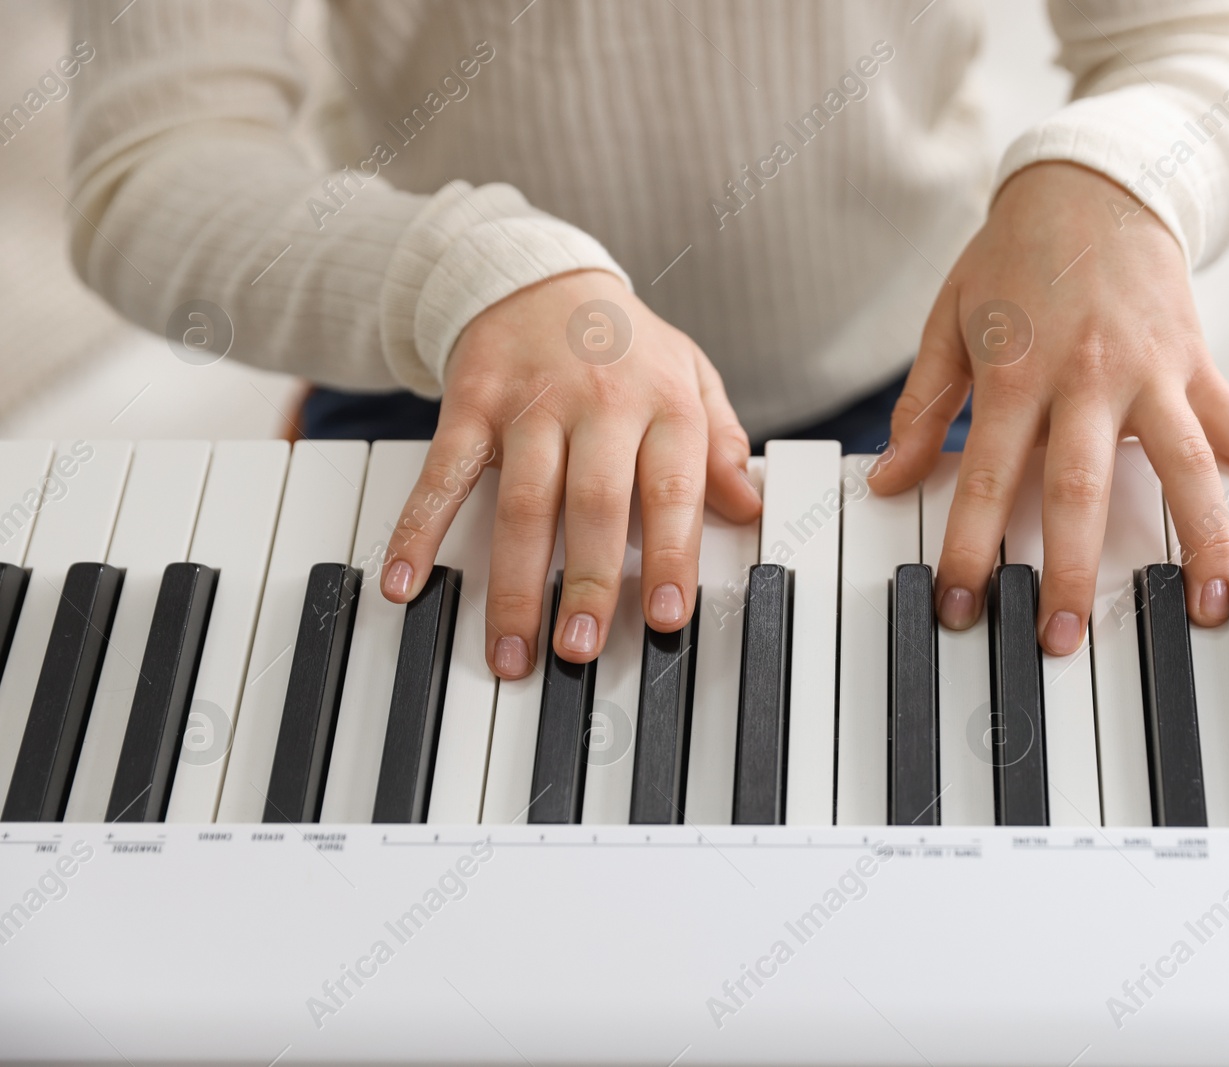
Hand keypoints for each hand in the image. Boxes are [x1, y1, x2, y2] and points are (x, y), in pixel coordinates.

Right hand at [378, 270, 761, 677]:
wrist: (537, 275)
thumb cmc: (624, 345)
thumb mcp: (690, 378)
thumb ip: (720, 445)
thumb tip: (749, 507)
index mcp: (662, 403)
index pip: (673, 489)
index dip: (672, 556)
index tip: (668, 617)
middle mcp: (599, 403)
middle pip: (594, 504)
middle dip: (589, 584)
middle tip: (581, 650)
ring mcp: (529, 403)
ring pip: (523, 502)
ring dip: (515, 583)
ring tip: (512, 649)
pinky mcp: (470, 402)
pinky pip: (444, 473)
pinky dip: (420, 528)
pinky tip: (406, 581)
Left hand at [871, 162, 1228, 653]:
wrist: (1093, 183)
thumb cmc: (1013, 258)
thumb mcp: (948, 321)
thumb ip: (923, 407)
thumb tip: (888, 480)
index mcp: (1016, 371)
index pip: (987, 476)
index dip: (971, 547)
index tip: (960, 608)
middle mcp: (1087, 377)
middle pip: (1080, 485)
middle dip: (1071, 568)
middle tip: (1062, 640)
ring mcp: (1152, 372)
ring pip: (1182, 466)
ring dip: (1196, 541)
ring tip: (1206, 609)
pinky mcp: (1198, 365)